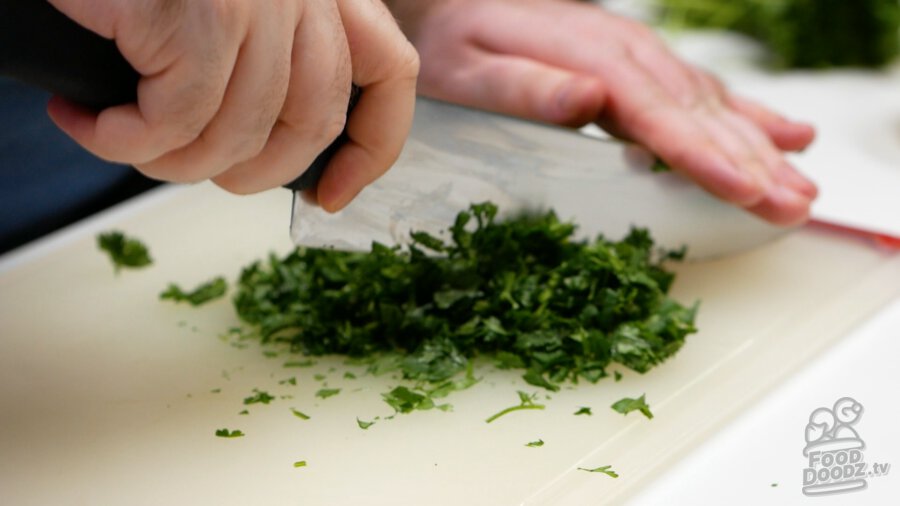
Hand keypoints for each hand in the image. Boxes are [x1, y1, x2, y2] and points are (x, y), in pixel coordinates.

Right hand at [46, 0, 418, 211]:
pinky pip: (175, 123)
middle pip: (313, 122)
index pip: (391, 72)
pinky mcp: (202, 17)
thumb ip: (272, 60)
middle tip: (192, 169)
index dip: (371, 147)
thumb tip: (268, 153)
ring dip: (173, 163)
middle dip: (253, 174)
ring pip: (238, 135)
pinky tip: (87, 122)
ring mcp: (259, 3)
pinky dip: (124, 142)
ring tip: (121, 139)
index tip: (332, 194)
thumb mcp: (227, 10)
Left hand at [390, 0, 816, 224]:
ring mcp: (638, 57)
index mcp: (591, 60)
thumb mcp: (472, 71)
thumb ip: (527, 88)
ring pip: (712, 106)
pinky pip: (703, 92)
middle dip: (752, 164)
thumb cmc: (458, 45)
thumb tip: (589, 99)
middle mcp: (626, 55)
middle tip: (795, 207)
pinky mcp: (640, 65)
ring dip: (761, 148)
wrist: (457, 4)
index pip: (659, 117)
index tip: (748, 190)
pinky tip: (786, 135)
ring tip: (803, 188)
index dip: (705, 156)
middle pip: (700, 115)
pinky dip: (748, 116)